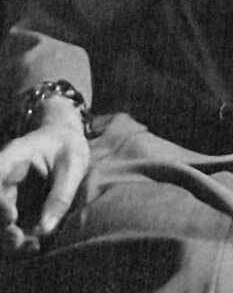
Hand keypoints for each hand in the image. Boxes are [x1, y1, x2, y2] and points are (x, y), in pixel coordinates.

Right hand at [0, 103, 88, 256]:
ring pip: (0, 222)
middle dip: (2, 228)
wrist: (65, 139)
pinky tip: (33, 246)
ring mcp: (6, 194)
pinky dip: (18, 240)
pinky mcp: (13, 207)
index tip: (12, 217)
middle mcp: (3, 178)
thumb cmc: (68, 146)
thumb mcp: (73, 163)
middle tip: (18, 239)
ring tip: (30, 246)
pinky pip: (9, 227)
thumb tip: (45, 230)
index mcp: (13, 158)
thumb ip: (60, 195)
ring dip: (7, 240)